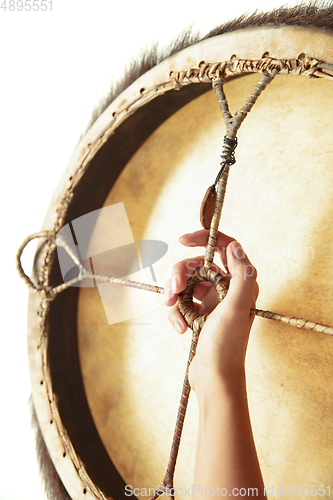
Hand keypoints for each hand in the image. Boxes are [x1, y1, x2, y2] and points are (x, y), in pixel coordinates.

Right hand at [164, 230, 257, 394]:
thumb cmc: (227, 344)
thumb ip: (242, 274)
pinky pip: (181, 303)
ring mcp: (211, 302)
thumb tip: (234, 245)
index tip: (182, 241)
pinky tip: (180, 328)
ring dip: (174, 294)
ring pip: (185, 283)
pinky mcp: (199, 315)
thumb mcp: (237, 307)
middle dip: (180, 274)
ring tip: (170, 307)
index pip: (223, 247)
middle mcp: (226, 289)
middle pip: (196, 266)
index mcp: (239, 283)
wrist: (215, 378)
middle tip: (172, 290)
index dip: (203, 239)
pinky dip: (176, 313)